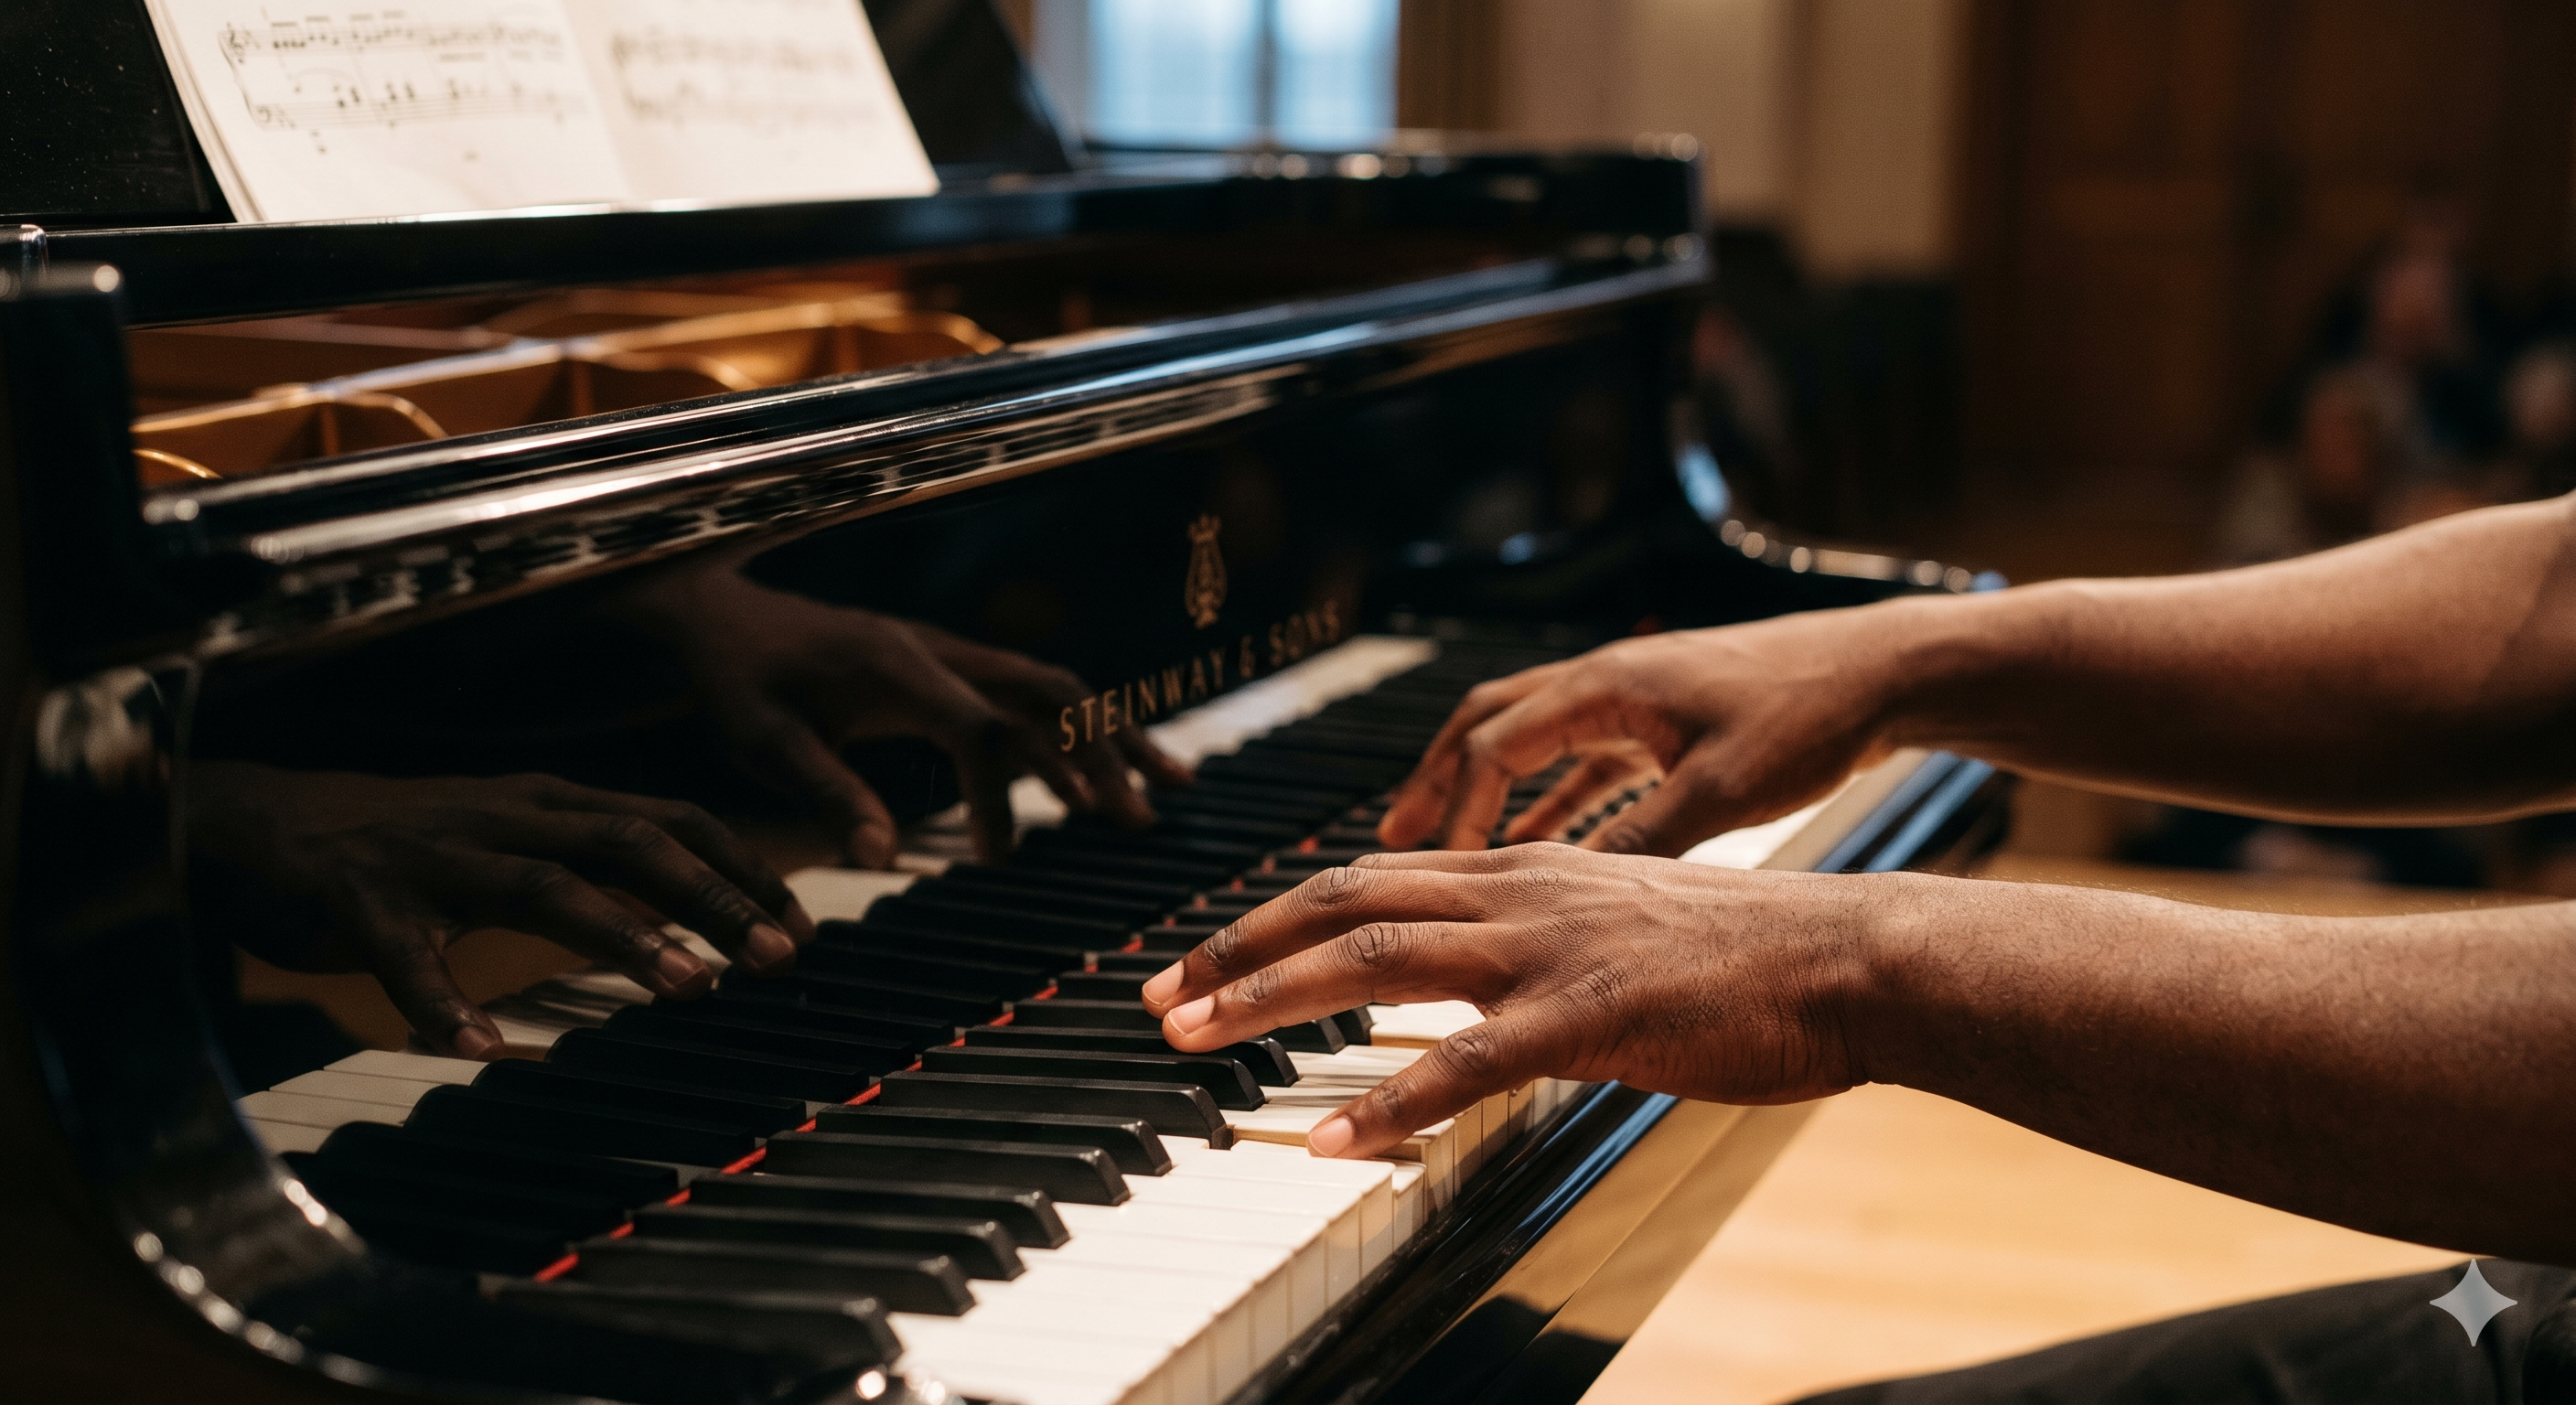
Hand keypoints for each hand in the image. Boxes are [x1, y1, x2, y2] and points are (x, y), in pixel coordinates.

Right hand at [189, 762, 814, 1057]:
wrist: (257, 822)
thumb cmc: (407, 844)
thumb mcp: (513, 836)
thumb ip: (593, 862)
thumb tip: (693, 913)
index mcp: (549, 802)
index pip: (671, 817)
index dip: (741, 867)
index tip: (802, 924)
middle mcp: (504, 816)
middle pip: (630, 842)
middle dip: (714, 898)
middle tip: (779, 957)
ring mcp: (432, 854)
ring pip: (542, 886)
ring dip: (623, 936)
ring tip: (687, 988)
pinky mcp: (358, 900)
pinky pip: (407, 953)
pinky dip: (443, 1001)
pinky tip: (478, 1048)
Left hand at [626, 570, 1188, 865]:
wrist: (722, 619)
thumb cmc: (738, 682)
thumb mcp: (763, 743)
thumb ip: (827, 792)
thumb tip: (883, 855)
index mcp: (895, 667)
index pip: (977, 723)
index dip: (1011, 782)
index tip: (1016, 850)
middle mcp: (938, 653)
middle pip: (1045, 694)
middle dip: (1099, 755)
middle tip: (1137, 822)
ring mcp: (952, 656)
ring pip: (1054, 691)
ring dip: (1110, 740)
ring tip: (1166, 794)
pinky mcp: (951, 670)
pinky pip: (1030, 697)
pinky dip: (1080, 732)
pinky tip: (1111, 773)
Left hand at [1139, 844, 1882, 1158]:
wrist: (1849, 954)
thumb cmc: (1745, 954)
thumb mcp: (1617, 923)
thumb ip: (1537, 939)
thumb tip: (1473, 984)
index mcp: (1523, 871)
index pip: (1365, 878)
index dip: (1273, 916)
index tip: (1204, 959)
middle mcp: (1519, 891)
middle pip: (1342, 904)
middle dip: (1238, 950)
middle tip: (1160, 998)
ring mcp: (1549, 948)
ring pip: (1376, 960)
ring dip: (1273, 1000)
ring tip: (1198, 1039)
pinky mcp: (1590, 1015)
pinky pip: (1465, 1060)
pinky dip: (1387, 1098)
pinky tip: (1332, 1135)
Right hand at [1377, 611, 1912, 855]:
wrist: (1883, 672)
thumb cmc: (1811, 715)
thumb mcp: (1723, 791)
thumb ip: (1642, 839)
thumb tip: (1571, 892)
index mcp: (1607, 687)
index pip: (1493, 743)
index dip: (1457, 805)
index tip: (1436, 864)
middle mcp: (1606, 682)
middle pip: (1487, 726)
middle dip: (1434, 783)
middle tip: (1388, 839)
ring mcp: (1632, 698)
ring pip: (1528, 739)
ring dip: (1482, 788)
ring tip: (1440, 842)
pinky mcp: (1662, 721)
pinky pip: (1580, 757)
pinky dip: (1546, 796)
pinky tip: (1536, 841)